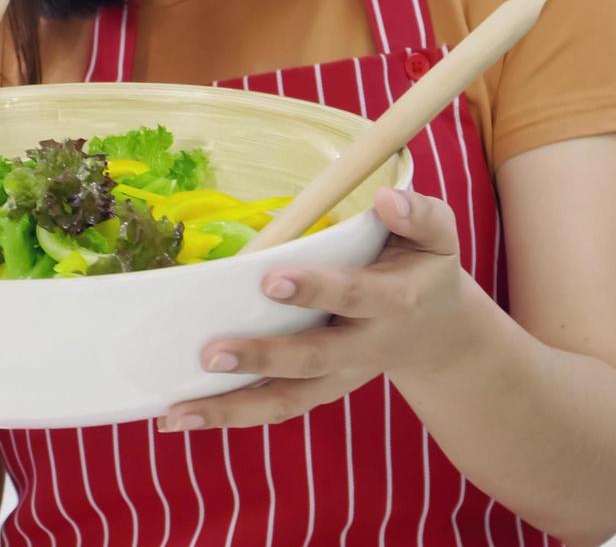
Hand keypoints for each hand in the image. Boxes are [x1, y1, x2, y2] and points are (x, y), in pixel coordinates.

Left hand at [157, 187, 479, 431]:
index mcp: (395, 302)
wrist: (437, 332)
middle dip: (263, 357)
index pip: (354, 296)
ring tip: (177, 412)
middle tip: (211, 353)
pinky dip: (227, 416)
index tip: (271, 278)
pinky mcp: (318, 391)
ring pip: (287, 401)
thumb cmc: (423, 268)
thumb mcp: (438, 235)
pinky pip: (273, 408)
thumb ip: (420, 215)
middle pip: (314, 359)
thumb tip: (387, 198)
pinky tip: (179, 416)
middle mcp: (365, 348)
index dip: (316, 289)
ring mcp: (339, 377)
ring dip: (231, 408)